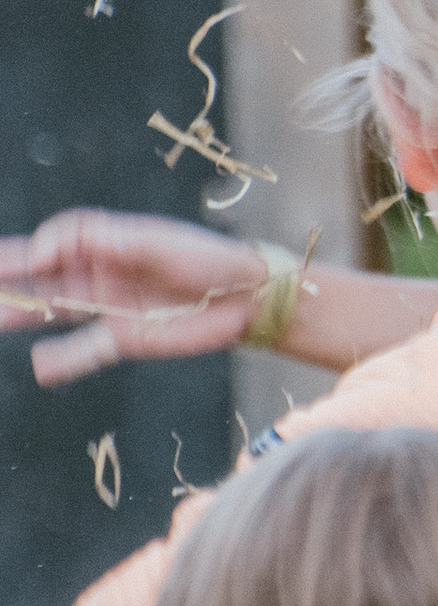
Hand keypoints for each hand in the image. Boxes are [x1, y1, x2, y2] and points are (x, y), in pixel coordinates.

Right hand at [0, 211, 267, 385]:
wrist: (246, 296)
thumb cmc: (203, 257)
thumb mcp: (151, 240)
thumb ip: (97, 239)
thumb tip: (43, 251)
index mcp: (105, 242)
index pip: (56, 239)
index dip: (39, 247)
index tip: (34, 259)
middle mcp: (98, 273)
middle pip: (38, 274)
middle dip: (5, 278)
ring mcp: (106, 307)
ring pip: (49, 311)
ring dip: (17, 315)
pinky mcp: (122, 340)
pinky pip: (83, 349)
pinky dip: (61, 359)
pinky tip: (40, 366)